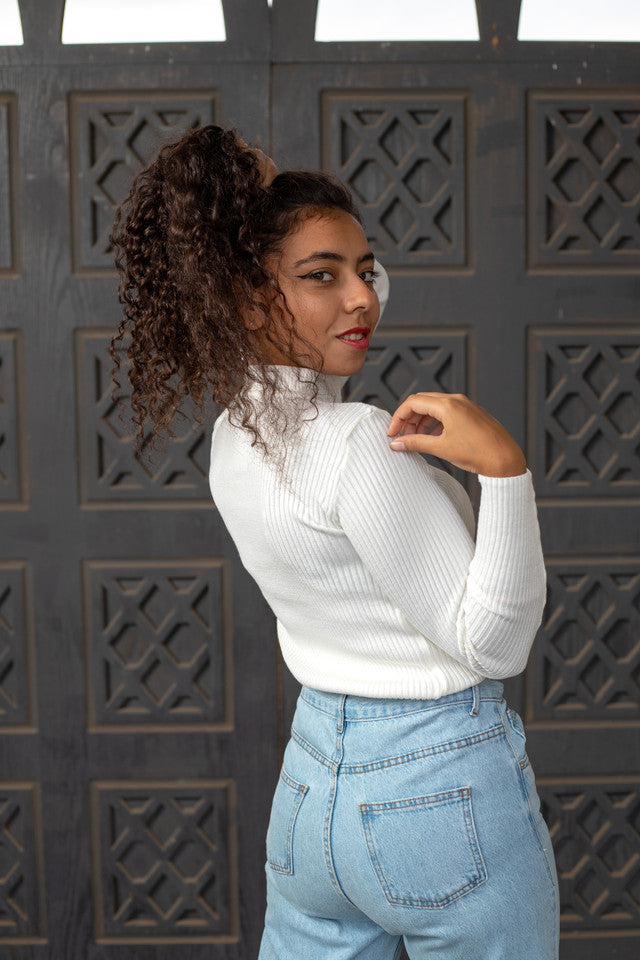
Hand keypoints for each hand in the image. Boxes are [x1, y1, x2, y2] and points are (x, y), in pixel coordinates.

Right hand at [387, 392, 526, 477]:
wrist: (505, 459)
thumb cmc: (477, 453)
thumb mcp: (441, 448)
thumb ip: (415, 443)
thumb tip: (396, 444)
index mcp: (447, 405)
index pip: (413, 403)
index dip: (398, 417)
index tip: (392, 433)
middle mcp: (456, 400)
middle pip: (422, 402)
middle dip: (409, 418)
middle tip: (401, 436)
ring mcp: (466, 405)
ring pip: (435, 407)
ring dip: (421, 421)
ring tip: (415, 439)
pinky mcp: (472, 414)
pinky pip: (447, 412)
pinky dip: (435, 422)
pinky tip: (432, 437)